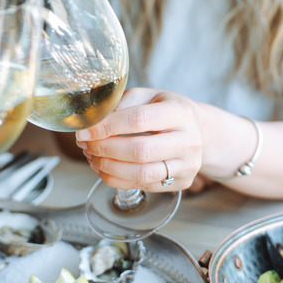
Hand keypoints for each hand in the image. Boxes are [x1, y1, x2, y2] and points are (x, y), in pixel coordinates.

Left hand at [75, 87, 202, 190]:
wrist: (197, 131)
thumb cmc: (165, 110)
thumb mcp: (147, 96)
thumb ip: (121, 105)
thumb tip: (91, 123)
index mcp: (180, 112)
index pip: (138, 120)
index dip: (107, 127)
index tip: (85, 131)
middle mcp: (189, 140)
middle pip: (140, 151)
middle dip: (105, 149)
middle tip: (85, 145)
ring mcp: (188, 165)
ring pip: (141, 173)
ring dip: (108, 167)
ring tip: (91, 157)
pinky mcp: (182, 183)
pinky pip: (143, 186)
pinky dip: (116, 179)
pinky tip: (103, 168)